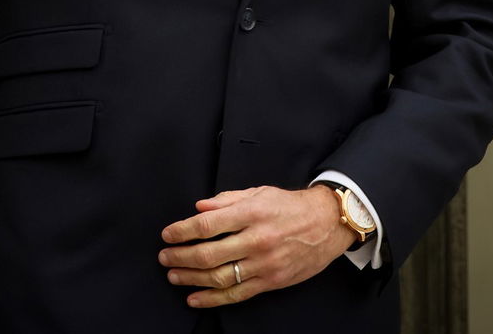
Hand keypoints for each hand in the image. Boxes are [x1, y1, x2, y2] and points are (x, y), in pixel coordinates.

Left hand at [158, 184, 354, 307]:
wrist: (327, 223)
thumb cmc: (291, 206)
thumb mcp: (259, 192)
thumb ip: (227, 200)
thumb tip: (199, 207)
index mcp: (251, 213)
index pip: (207, 224)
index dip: (182, 231)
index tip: (168, 234)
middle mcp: (257, 239)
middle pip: (209, 254)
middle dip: (181, 256)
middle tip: (164, 257)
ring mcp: (264, 263)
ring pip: (220, 277)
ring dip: (192, 278)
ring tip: (174, 275)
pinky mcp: (271, 281)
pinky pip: (237, 294)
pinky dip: (213, 299)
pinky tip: (195, 298)